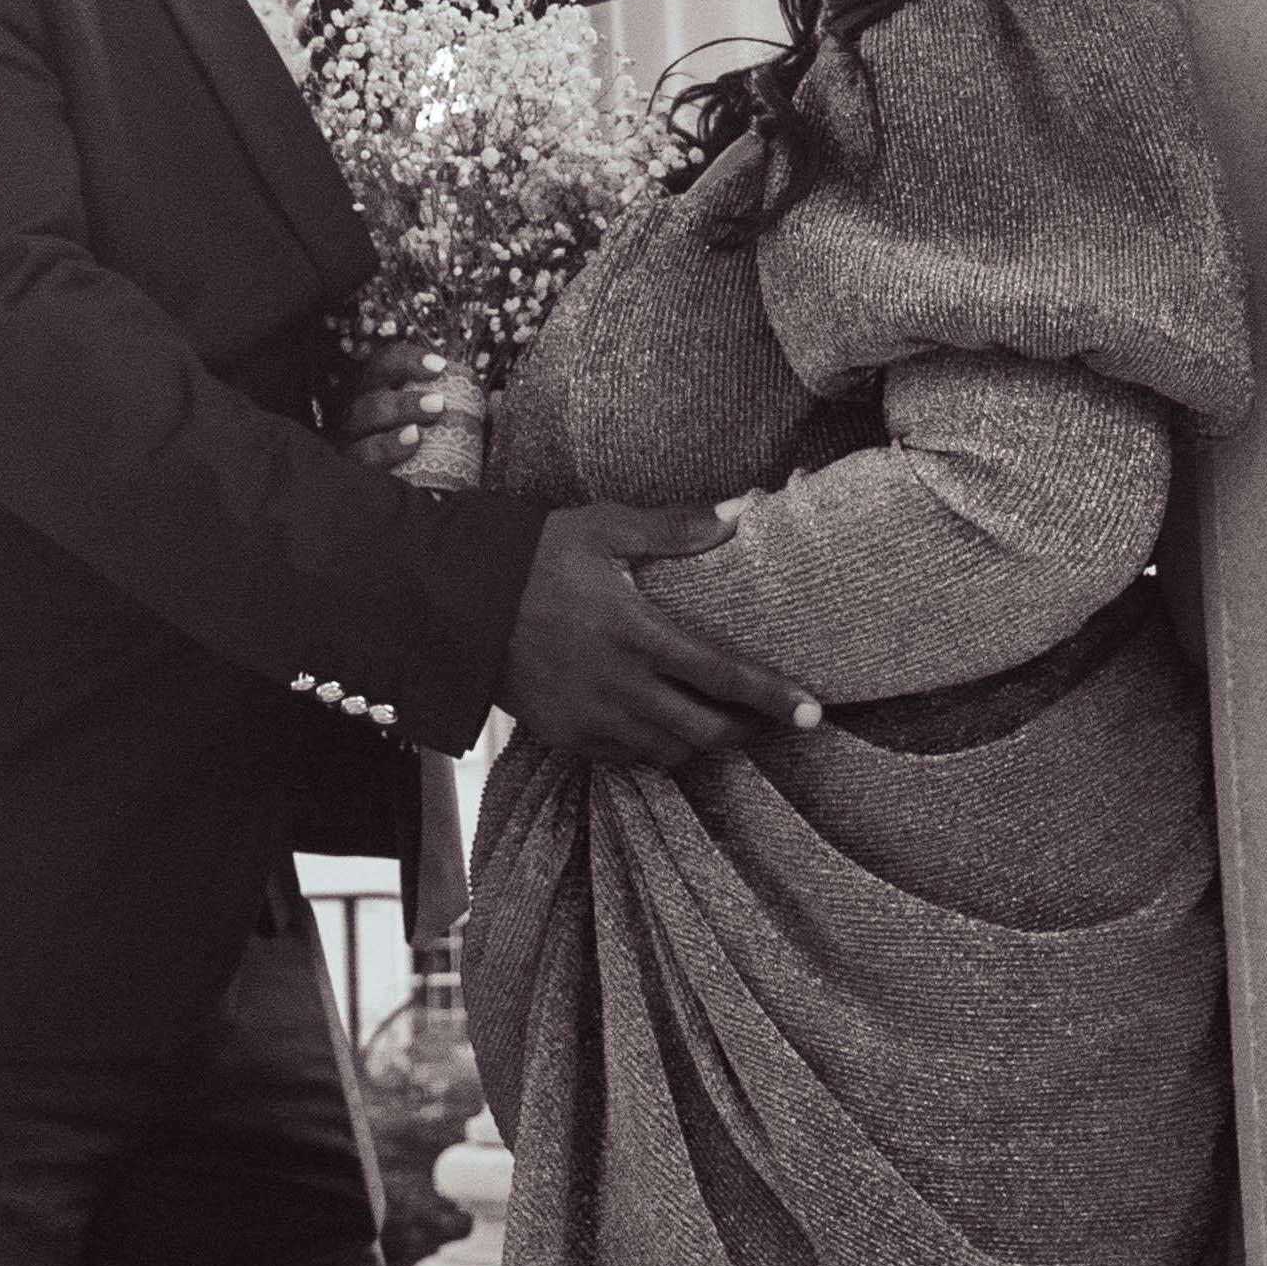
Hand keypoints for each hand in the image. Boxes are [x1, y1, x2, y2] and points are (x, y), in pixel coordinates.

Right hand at [500, 502, 817, 768]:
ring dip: (702, 740)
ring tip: (719, 718)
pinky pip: (629, 758)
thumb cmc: (532, 556)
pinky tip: (662, 722)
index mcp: (634, 631)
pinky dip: (656, 748)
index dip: (773, 696)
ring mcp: (590, 718)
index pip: (722, 674)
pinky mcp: (566, 737)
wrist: (452, 602)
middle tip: (770, 716)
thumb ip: (676, 528)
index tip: (814, 712)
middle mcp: (616, 685)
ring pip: (671, 752)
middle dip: (747, 729)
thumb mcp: (602, 528)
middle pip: (705, 730)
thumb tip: (743, 507)